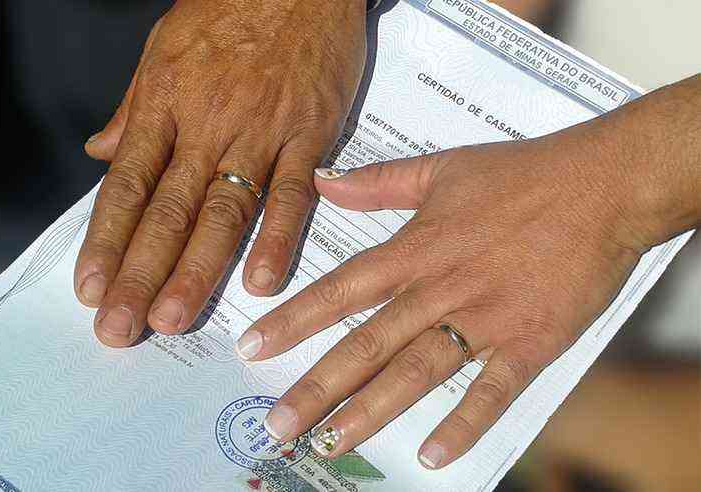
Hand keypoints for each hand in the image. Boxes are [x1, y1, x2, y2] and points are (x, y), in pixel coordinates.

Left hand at [75, 0, 366, 345]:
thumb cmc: (230, 8)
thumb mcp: (163, 47)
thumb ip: (133, 108)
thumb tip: (101, 151)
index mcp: (166, 104)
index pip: (128, 185)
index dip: (106, 240)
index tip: (91, 287)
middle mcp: (207, 125)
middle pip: (169, 211)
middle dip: (140, 274)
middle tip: (120, 328)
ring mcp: (260, 132)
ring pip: (224, 211)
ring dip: (197, 269)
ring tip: (173, 318)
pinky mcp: (308, 135)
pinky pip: (291, 193)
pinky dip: (277, 238)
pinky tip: (260, 282)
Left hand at [236, 76, 700, 468]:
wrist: (604, 185)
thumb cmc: (523, 174)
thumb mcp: (442, 167)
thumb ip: (378, 181)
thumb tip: (322, 180)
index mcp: (416, 249)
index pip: (341, 289)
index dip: (293, 320)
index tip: (251, 348)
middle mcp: (440, 288)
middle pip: (367, 344)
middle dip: (318, 387)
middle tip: (276, 424)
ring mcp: (485, 318)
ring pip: (416, 372)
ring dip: (371, 411)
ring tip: (330, 442)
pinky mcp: (530, 341)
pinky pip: (492, 390)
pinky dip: (463, 423)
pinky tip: (432, 456)